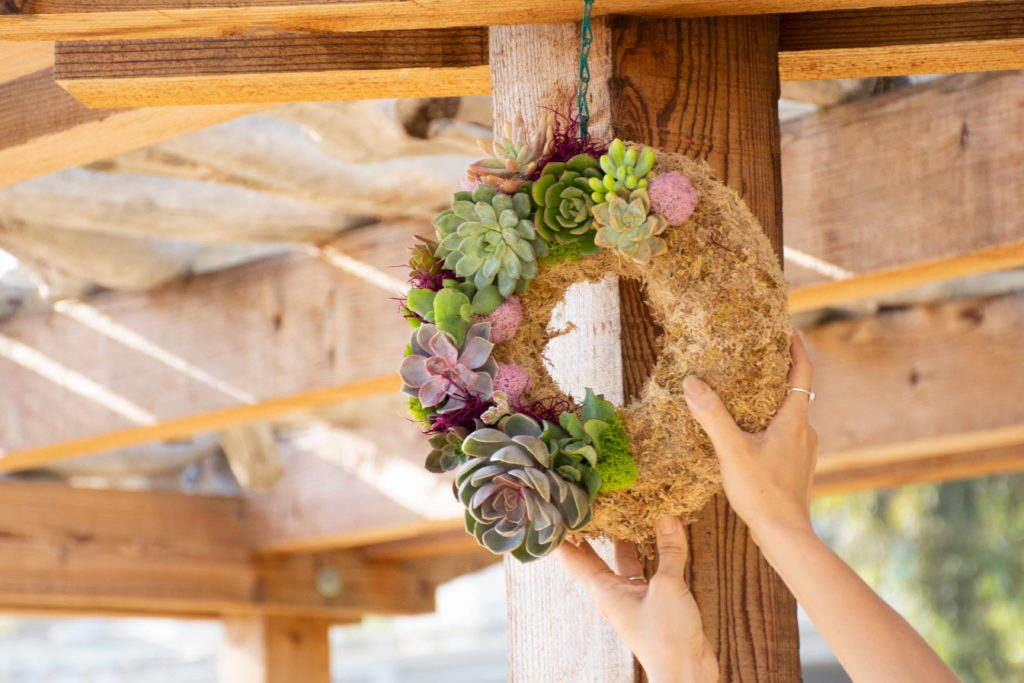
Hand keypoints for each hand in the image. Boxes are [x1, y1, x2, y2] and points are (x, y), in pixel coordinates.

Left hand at [558, 516, 717, 682]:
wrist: (685, 674)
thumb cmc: (666, 637)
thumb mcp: (668, 586)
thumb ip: (669, 551)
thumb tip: (667, 519)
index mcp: (605, 591)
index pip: (574, 558)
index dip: (564, 536)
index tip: (557, 512)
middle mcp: (615, 594)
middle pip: (595, 558)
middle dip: (591, 534)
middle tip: (587, 507)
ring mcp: (634, 599)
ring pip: (623, 563)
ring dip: (623, 542)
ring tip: (621, 515)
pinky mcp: (654, 604)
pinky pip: (646, 572)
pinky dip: (650, 555)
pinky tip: (657, 540)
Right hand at [682, 333, 817, 538]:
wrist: (785, 535)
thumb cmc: (762, 492)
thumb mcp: (731, 451)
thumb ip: (712, 416)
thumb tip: (691, 382)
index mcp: (794, 420)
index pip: (802, 371)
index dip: (795, 348)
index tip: (786, 329)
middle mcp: (805, 432)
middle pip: (795, 392)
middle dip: (776, 373)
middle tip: (754, 357)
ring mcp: (803, 451)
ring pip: (788, 416)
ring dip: (770, 402)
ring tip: (744, 394)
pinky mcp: (796, 468)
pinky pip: (784, 436)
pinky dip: (768, 425)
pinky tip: (747, 435)